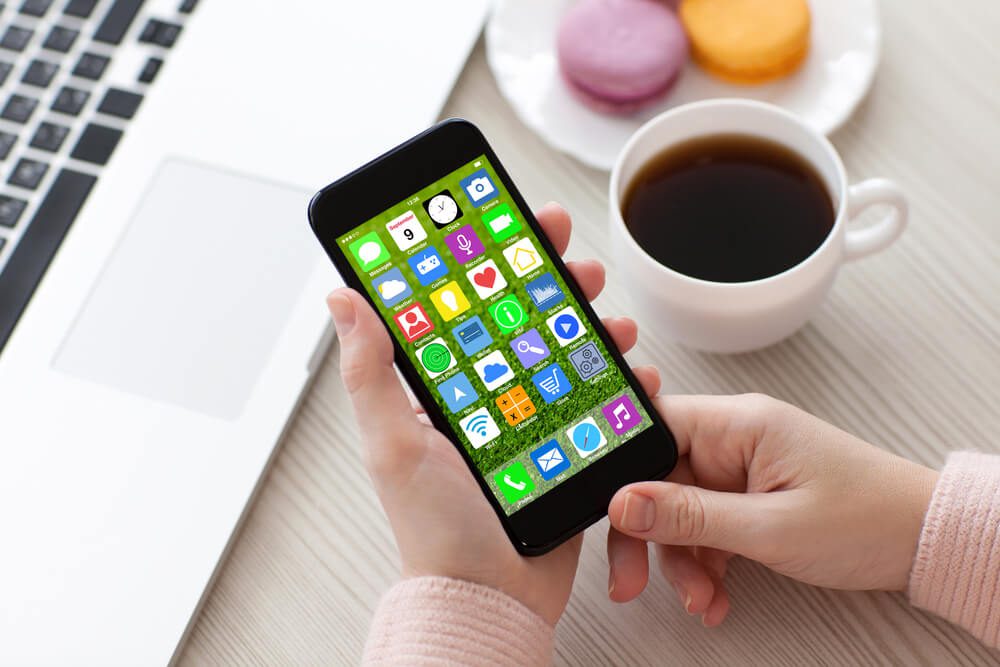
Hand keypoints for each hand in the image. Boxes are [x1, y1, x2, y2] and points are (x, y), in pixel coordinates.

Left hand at [327, 203, 660, 625]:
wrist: (491, 597)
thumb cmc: (435, 531)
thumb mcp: (392, 444)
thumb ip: (371, 372)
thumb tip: (342, 298)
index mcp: (446, 389)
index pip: (467, 308)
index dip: (491, 261)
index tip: (510, 220)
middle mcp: (491, 398)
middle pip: (525, 320)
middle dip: (553, 279)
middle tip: (572, 255)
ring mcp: (534, 421)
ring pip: (568, 352)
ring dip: (593, 323)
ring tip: (611, 312)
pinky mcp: (570, 446)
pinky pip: (599, 400)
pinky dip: (622, 380)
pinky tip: (633, 370)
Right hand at [606, 394, 938, 625]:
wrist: (924, 541)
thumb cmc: (866, 518)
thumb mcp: (770, 527)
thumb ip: (690, 516)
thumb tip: (623, 503)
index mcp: (737, 423)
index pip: (651, 428)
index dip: (618, 466)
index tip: (601, 511)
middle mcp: (733, 439)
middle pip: (657, 478)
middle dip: (644, 533)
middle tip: (630, 581)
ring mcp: (739, 470)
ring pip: (678, 511)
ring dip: (680, 561)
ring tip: (699, 600)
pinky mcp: (748, 497)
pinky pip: (705, 528)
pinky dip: (704, 565)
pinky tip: (716, 596)